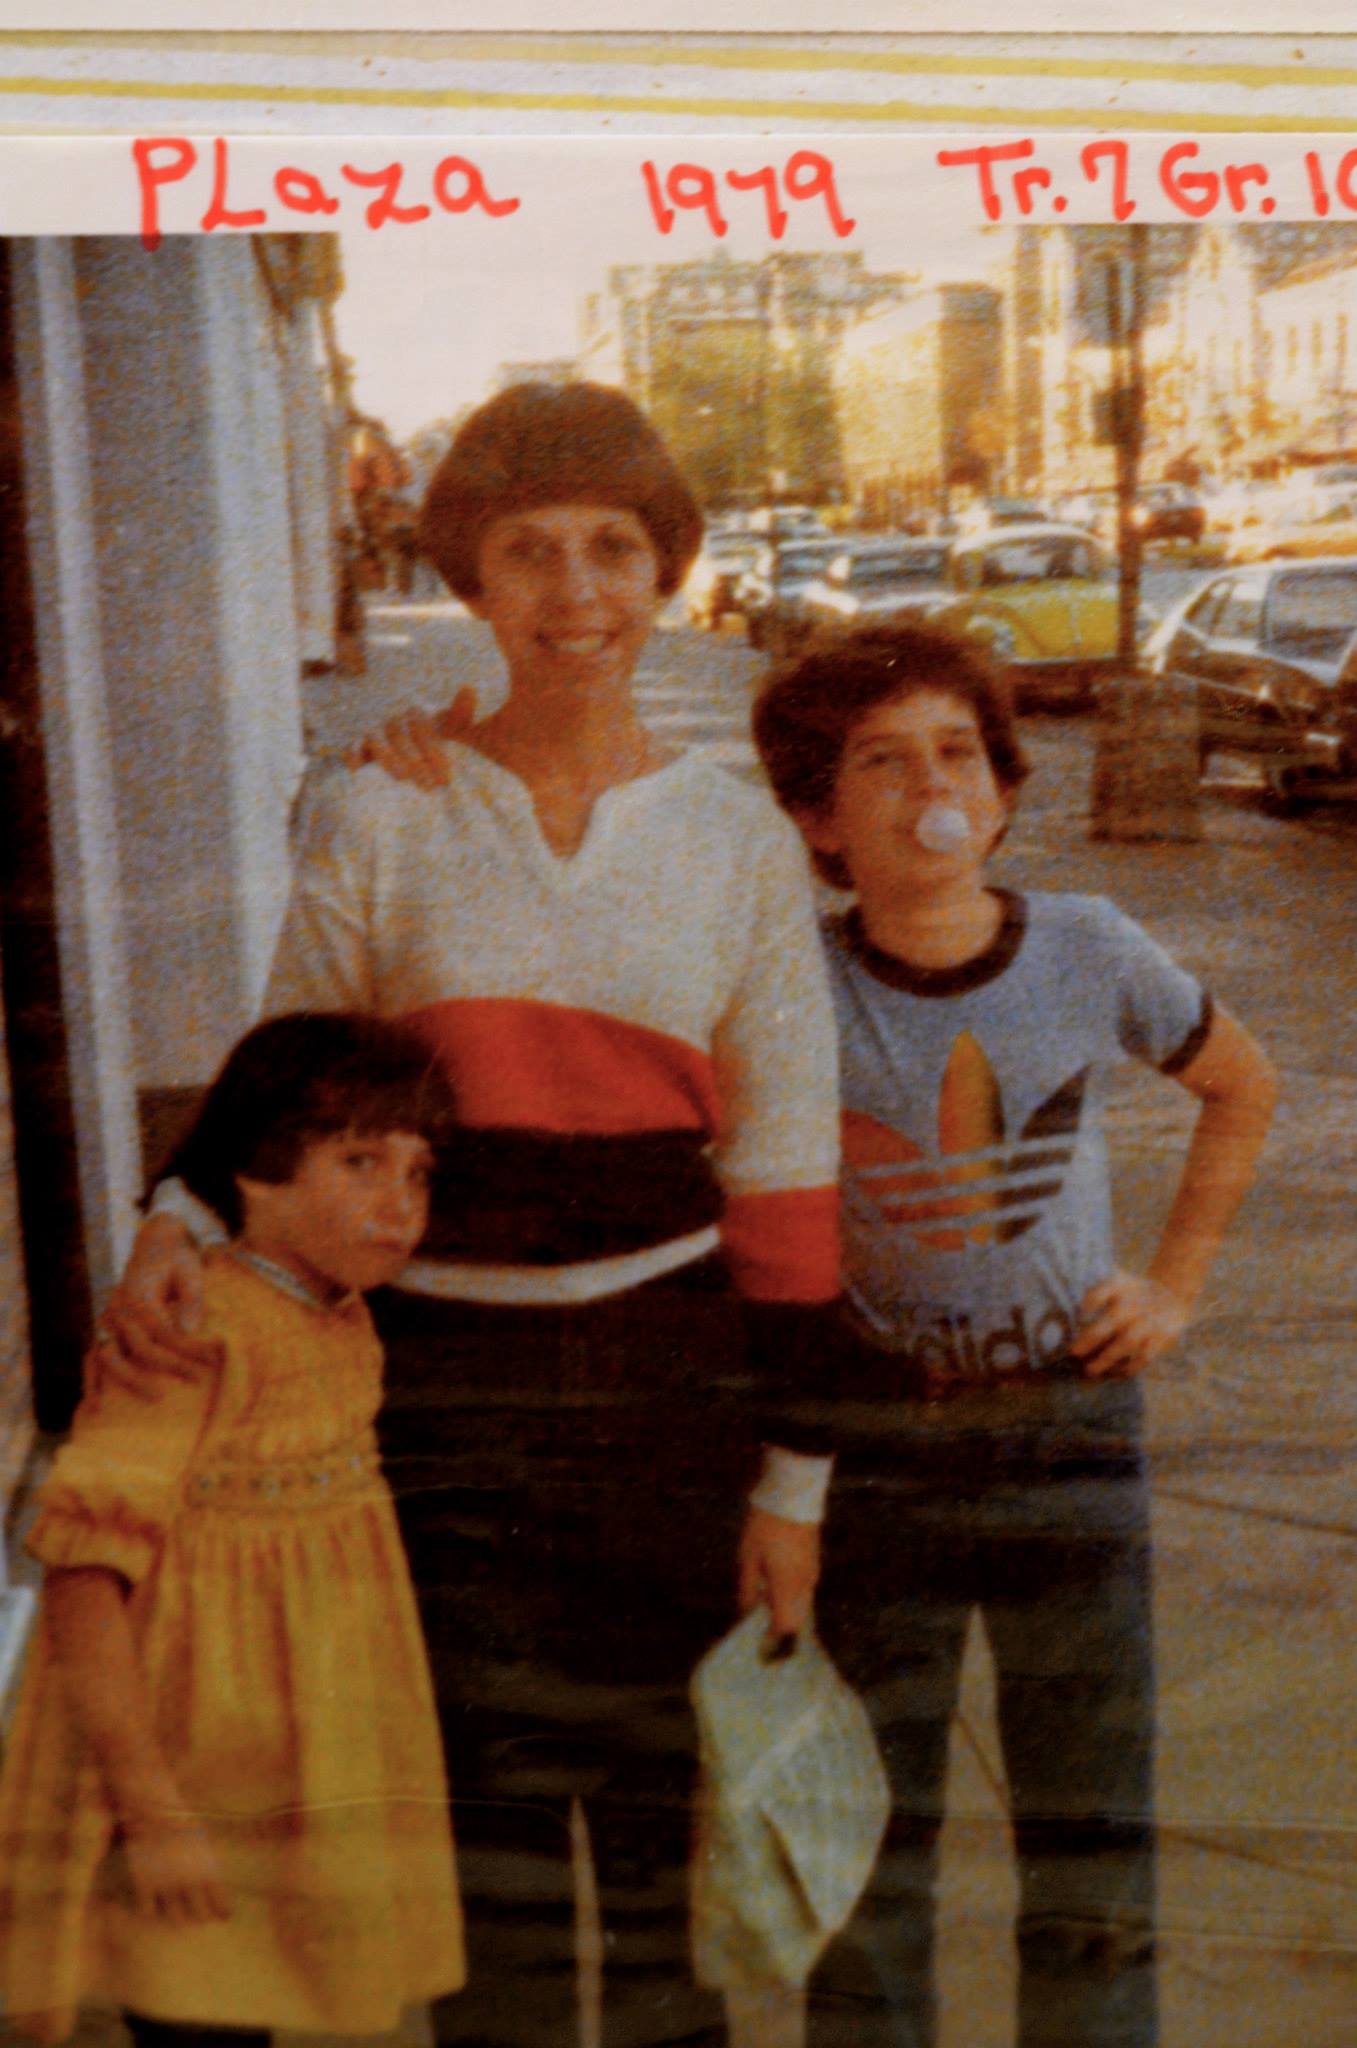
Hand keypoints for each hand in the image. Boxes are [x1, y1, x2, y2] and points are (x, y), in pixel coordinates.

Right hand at [91, 1218, 221, 1400]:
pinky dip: (92, 1380)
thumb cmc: (176, 1259)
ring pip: (110, 1357)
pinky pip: (93, 1358)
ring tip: (155, 1398)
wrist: (153, 1245)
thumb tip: (187, 1331)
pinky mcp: (105, 1328)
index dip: (188, 1346)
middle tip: (195, 1379)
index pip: (162, 1330)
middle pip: (140, 1347)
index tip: (212, 1358)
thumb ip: (191, 1300)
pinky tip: (95, 1405)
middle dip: (170, 1366)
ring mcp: (107, 1320)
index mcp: (137, 1294)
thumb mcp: (190, 1270)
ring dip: (130, 1381)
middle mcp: (117, 1308)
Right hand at [122, 1813, 230, 1927]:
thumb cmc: (182, 1823)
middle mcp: (190, 1882)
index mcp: (208, 1870)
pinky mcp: (146, 1884)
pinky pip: (150, 1911)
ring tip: (178, 1922)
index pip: (220, 1902)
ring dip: (178, 1921)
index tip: (224, 1918)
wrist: (156, 1810)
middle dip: (199, 1920)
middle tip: (197, 1921)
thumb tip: (212, 1883)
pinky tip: (153, 1909)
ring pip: (176, 1919)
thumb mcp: (202, 1843)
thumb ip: (207, 1866)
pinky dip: (151, 1913)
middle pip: (199, 1916)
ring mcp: (168, 1885)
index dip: (222, 1912)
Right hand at [343, 688, 476, 789]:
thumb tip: (469, 689)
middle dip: (415, 760)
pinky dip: (352, 753)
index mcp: (416, 711)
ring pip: (376, 738)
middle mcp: (394, 717)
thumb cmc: (434, 734)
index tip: (446, 776)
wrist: (403, 734)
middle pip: (400, 735)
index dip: (434, 751)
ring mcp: (374, 728)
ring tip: (403, 777)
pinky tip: (357, 767)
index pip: (423, 727)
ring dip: (388, 757)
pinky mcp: (357, 742)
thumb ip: (460, 714)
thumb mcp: (450, 723)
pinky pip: (350, 744)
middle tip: (430, 785)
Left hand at [737, 1508, 819, 1650]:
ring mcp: (812, 1572)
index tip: (759, 1637)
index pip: (786, 1626)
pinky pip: (804, 1587)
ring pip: (801, 1602)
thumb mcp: (748, 1557)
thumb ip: (747, 1588)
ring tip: (763, 1594)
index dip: (773, 1636)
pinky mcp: (814, 1561)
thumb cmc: (765, 1527)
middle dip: (778, 1622)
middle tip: (758, 1617)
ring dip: (785, 1605)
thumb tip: (746, 1611)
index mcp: (787, 1586)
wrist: (792, 1495)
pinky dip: (791, 1591)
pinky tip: (774, 1578)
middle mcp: (804, 1584)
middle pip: (795, 1617)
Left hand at [1070, 1267, 1189, 1378]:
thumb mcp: (1118, 1281)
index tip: (1078, 1313)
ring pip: (1127, 1342)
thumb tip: (1062, 1297)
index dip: (1091, 1301)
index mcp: (1120, 1286)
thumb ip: (1095, 1289)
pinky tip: (1113, 1375)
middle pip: (1113, 1319)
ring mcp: (1148, 1322)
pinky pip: (1144, 1357)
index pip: (1103, 1290)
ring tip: (1089, 1370)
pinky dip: (1128, 1368)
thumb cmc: (1132, 1293)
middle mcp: (1134, 1303)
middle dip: (1092, 1337)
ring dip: (1107, 1358)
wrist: (1171, 1296)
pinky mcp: (1161, 1338)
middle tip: (1073, 1352)